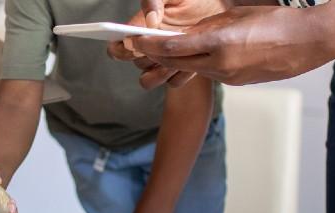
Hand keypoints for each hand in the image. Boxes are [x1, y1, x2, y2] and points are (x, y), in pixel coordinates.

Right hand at [110, 0, 231, 88]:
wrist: (217, 9)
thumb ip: (154, 0)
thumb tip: (150, 21)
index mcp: (140, 30)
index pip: (117, 48)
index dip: (120, 50)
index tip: (133, 44)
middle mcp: (149, 48)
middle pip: (136, 64)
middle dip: (146, 59)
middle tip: (159, 50)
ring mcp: (165, 60)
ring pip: (150, 79)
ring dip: (159, 73)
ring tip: (174, 60)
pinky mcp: (181, 69)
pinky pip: (173, 82)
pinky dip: (178, 76)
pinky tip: (190, 64)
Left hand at [132, 6, 334, 85]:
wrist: (308, 42)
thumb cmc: (278, 23)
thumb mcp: (238, 16)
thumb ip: (210, 27)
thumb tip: (189, 33)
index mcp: (220, 44)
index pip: (174, 47)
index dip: (151, 46)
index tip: (136, 41)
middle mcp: (222, 65)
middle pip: (178, 63)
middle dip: (157, 57)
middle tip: (141, 49)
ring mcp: (230, 77)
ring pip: (194, 70)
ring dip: (177, 62)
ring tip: (163, 52)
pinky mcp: (238, 83)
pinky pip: (212, 73)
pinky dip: (199, 65)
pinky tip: (196, 58)